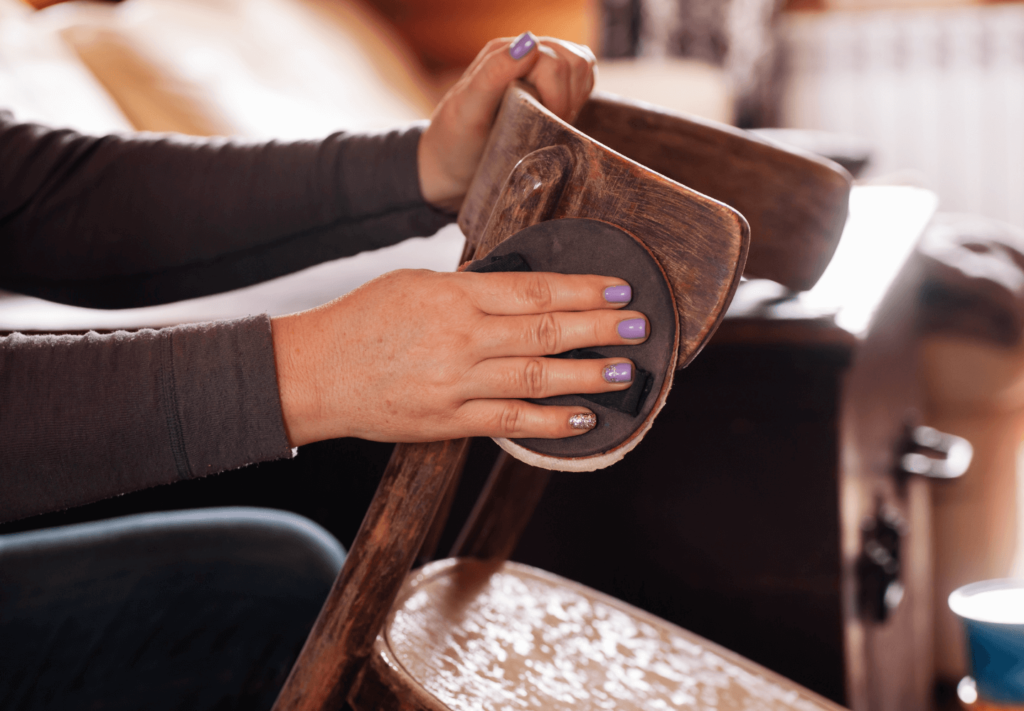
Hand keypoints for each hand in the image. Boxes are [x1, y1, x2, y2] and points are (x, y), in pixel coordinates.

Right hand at [271, 269, 645, 446]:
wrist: (314, 373)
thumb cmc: (364, 320)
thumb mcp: (416, 285)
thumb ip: (470, 289)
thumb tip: (524, 292)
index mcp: (453, 296)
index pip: (533, 290)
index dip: (582, 290)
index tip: (618, 289)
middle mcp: (460, 338)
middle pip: (544, 331)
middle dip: (599, 328)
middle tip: (639, 326)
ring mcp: (456, 384)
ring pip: (535, 377)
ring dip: (587, 375)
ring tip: (626, 372)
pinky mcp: (448, 422)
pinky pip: (510, 420)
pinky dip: (550, 421)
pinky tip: (583, 417)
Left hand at [418, 33, 596, 211]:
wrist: (449, 167)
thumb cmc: (455, 142)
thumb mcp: (467, 111)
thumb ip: (493, 74)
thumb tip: (529, 43)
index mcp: (503, 54)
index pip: (555, 63)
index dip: (557, 98)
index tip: (541, 126)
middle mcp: (521, 54)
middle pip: (574, 63)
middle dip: (566, 101)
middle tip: (544, 128)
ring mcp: (537, 67)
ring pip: (583, 67)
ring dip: (575, 99)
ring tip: (551, 124)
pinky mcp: (549, 84)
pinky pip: (583, 78)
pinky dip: (580, 98)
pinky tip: (559, 118)